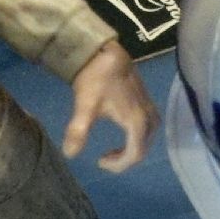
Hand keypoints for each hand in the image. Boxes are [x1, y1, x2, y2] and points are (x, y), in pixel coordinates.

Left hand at [62, 41, 159, 172]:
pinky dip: (139, 136)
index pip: (134, 154)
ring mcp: (150, 107)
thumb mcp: (85, 106)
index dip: (118, 165)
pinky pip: (150, 127)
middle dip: (125, 159)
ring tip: (116, 150)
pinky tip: (125, 133)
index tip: (99, 162)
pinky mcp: (147, 100)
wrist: (105, 52)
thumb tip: (69, 154)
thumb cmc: (96, 79)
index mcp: (136, 121)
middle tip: (105, 158)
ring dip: (134, 148)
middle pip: (144, 148)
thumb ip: (78, 131)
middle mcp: (148, 116)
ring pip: (149, 138)